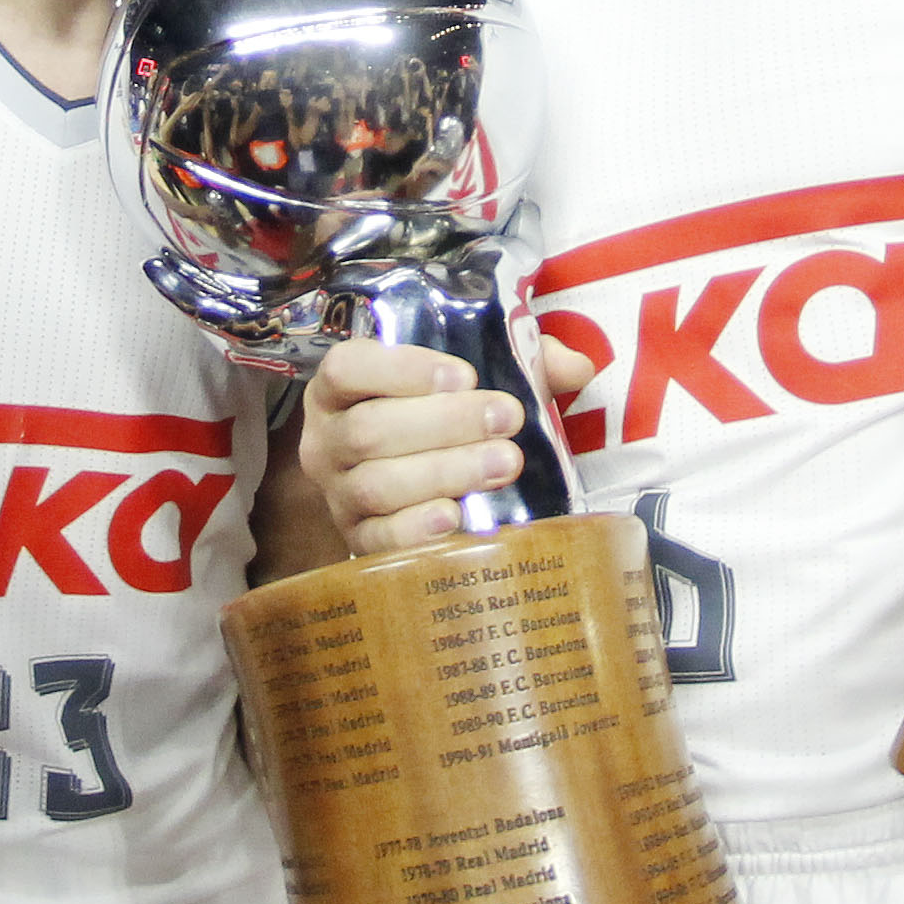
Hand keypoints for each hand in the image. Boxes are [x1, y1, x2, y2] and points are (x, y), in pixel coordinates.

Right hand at [298, 332, 591, 558]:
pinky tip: (456, 516)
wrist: (404, 486)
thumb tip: (577, 367)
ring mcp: (337, 494)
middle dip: (445, 424)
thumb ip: (522, 363)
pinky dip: (415, 529)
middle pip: (370, 429)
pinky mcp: (355, 540)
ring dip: (445, 473)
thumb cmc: (438, 419)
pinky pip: (376, 539)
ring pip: (377, 484)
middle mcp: (326, 440)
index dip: (402, 369)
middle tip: (507, 419)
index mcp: (341, 388)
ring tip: (504, 465)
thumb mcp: (469, 382)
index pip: (348, 367)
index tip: (465, 375)